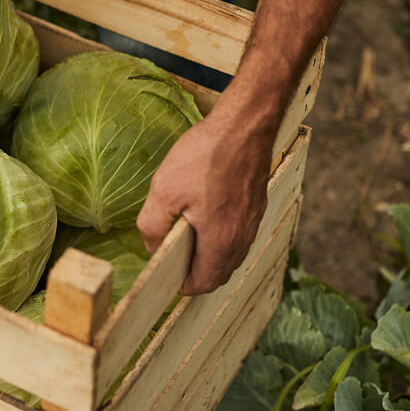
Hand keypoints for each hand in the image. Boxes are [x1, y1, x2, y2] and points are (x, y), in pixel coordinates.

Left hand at [137, 92, 275, 294]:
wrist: (244, 126)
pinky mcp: (256, 205)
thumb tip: (154, 247)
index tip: (166, 272)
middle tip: (174, 257)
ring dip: (210, 255)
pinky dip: (222, 237)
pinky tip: (205, 216)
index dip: (182, 284)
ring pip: (231, 254)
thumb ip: (153, 226)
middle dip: (196, 273)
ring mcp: (252, 221)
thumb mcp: (164, 190)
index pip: (203, 283)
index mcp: (220, 241)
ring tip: (186, 237)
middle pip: (219, 272)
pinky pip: (239, 234)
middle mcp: (241, 237)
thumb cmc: (205, 156)